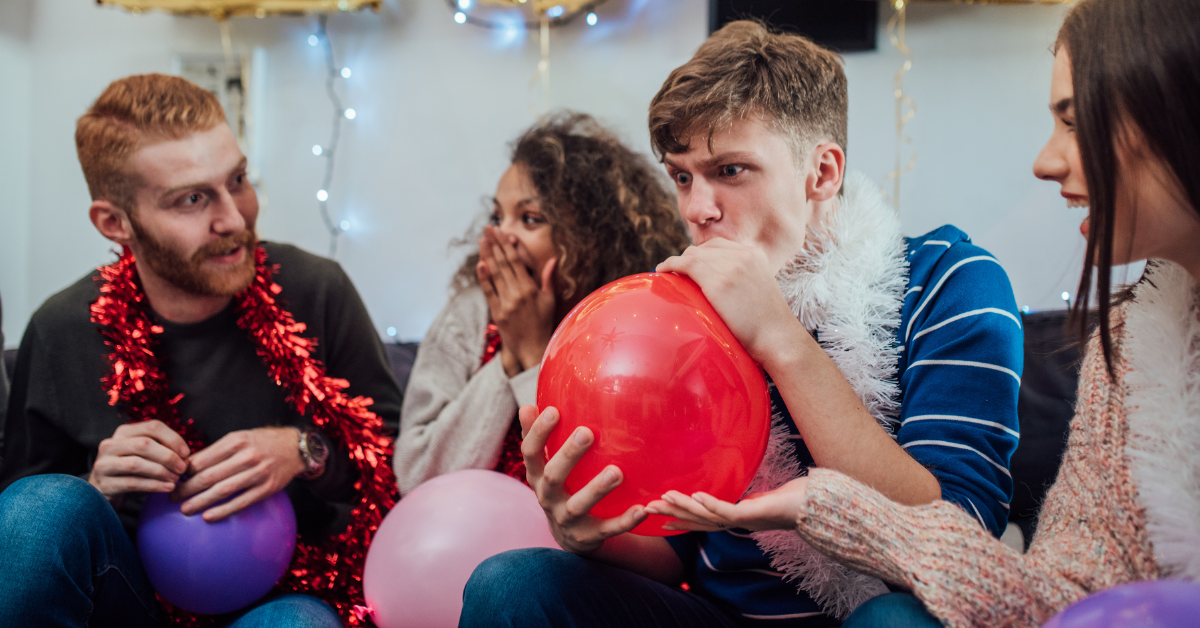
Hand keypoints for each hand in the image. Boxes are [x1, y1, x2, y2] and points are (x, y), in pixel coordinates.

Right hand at [88, 420, 189, 499]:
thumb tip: (186, 456)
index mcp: (124, 432)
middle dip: (169, 456)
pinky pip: (132, 483)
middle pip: (145, 444)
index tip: (186, 453)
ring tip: (176, 479)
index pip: (153, 426)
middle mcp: (110, 444)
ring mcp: (103, 464)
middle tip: (183, 469)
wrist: (103, 494)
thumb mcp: (145, 457)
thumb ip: (162, 450)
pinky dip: (154, 485)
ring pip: (137, 463)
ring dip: (162, 472)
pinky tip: (168, 488)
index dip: (173, 438)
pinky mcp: (103, 483)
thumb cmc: (131, 473)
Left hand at [171, 426, 305, 521]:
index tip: (174, 479)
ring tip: (185, 509)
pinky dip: (223, 511)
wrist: (296, 448)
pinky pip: (241, 502)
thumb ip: (217, 451)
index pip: (203, 459)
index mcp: (236, 441)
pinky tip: (208, 517)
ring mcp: (258, 473)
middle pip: (209, 476)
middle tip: (172, 497)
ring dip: (200, 502)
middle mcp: (247, 456)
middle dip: (187, 489)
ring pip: (222, 490)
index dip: (184, 471)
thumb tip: (189, 467)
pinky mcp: (267, 489)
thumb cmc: (262, 442)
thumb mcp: (240, 437)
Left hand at [477, 226, 556, 375]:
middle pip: (502, 263)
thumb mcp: (550, 300)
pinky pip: (489, 292)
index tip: (499, 231)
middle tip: (486, 228)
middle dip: (494, 244)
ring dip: (486, 255)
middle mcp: (517, 294)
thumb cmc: (544, 324)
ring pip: (494, 274)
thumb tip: (552, 260)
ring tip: (481, 240)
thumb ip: (548, 279)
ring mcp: (506, 303)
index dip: (506, 244)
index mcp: (531, 289)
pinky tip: (480, 264)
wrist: (534, 349)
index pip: (515, 261)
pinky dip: (483, 278)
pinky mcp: (497, 313)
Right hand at [519, 405, 647, 554]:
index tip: (554, 410)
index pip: (530, 453)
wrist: (569, 536)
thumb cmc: (560, 487)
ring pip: (580, 505)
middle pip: (554, 477)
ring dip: (597, 488)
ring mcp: (567, 519)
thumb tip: (528, 406)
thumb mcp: (545, 466)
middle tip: (586, 432)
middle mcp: (548, 498)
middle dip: (569, 455)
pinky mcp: (588, 536)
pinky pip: (607, 529)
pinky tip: (642, 509)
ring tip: (617, 471)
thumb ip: (537, 438)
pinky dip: (624, 521)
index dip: (538, 432)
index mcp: (537, 476)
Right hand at [645, 476, 810, 532]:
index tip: (660, 519)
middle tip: (648, 509)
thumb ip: (754, 495)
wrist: (819, 504)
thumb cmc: (797, 497)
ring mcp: (745, 519)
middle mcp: (738, 522)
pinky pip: (727, 510)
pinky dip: (710, 504)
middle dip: (673, 515)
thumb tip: (749, 491)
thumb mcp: (768, 495)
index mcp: (738, 517)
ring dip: (684, 508)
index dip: (681, 520)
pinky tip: (696, 495)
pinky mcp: (754, 514)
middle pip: (698, 521)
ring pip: (707, 516)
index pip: (703, 520)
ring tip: (664, 498)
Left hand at [656, 238, 802, 366]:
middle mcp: (743, 254)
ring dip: (677, 263)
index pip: (720, 245)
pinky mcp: (718, 281)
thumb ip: (742, 278)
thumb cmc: (767, 324)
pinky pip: (686, 265)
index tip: (691, 266)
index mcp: (755, 254)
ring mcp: (730, 266)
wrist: (778, 338)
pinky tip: (662, 271)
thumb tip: (717, 285)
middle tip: (677, 273)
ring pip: (692, 255)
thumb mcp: (759, 288)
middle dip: (688, 258)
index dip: (702, 254)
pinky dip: (670, 265)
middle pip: (704, 249)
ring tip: (668, 273)